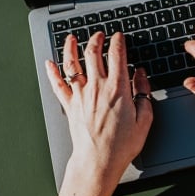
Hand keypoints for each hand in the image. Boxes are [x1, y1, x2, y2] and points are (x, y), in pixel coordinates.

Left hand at [40, 31, 152, 195]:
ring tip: (72, 39)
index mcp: (118, 88)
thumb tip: (141, 75)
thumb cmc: (122, 145)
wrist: (98, 161)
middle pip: (93, 54)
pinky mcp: (70, 106)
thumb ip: (143, 92)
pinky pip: (58, 85)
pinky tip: (49, 64)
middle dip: (96, 40)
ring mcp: (81, 95)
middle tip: (99, 34)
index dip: (118, 42)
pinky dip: (52, 72)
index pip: (117, 55)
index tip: (119, 37)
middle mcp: (97, 87)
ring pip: (72, 64)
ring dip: (71, 48)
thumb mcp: (145, 119)